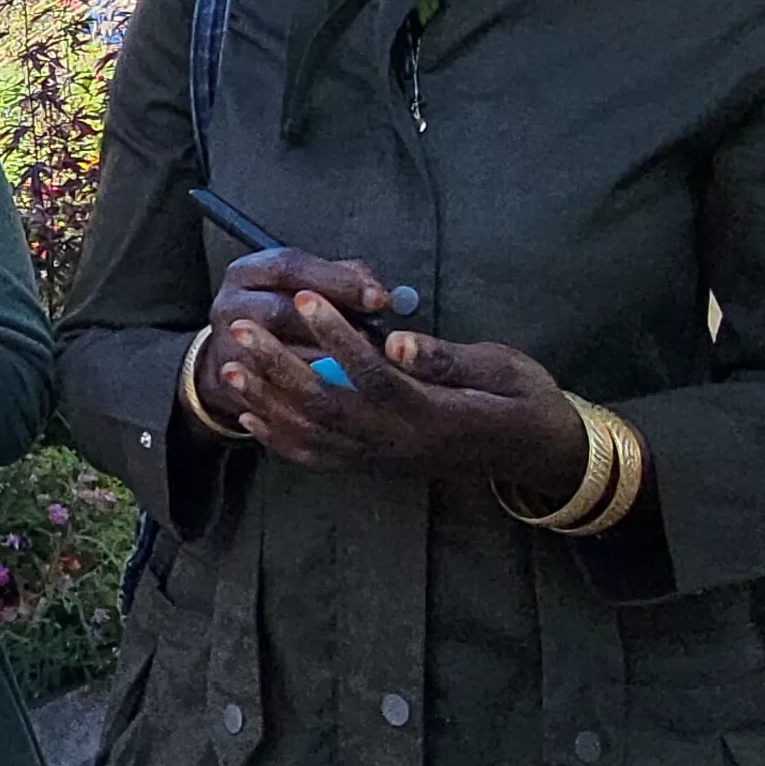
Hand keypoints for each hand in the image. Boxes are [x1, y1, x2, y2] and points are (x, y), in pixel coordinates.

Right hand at [187, 250, 393, 432]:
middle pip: (280, 310)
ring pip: (277, 353)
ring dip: (322, 359)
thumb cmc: (278, 315)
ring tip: (359, 364)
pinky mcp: (230, 380)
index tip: (378, 297)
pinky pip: (272, 387)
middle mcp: (231, 304)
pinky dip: (307, 389)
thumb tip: (378, 292)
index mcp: (249, 272)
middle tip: (373, 335)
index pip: (292, 267)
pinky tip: (336, 388)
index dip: (338, 281)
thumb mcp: (298, 285)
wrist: (230, 356)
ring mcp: (226, 344)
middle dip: (331, 323)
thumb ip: (338, 280)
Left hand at [209, 288, 585, 492]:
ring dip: (266, 402)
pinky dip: (278, 439)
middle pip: (324, 407)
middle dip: (276, 367)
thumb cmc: (522, 399)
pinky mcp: (373, 468)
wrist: (535, 454)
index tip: (306, 297)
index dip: (336, 337)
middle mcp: (400, 444)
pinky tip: (248, 415)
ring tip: (229, 366)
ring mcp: (382, 461)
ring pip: (311, 436)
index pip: (373, 375)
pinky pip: (317, 459)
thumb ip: (447, 359)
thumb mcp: (502, 369)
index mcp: (435, 414)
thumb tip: (397, 342)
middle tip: (242, 328)